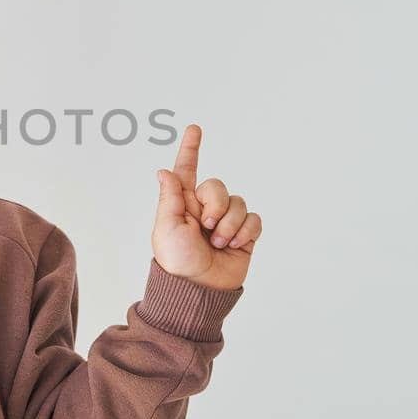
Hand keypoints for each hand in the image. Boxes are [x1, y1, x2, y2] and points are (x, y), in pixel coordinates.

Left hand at [153, 123, 261, 291]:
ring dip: (229, 224)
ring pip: (238, 203)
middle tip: (207, 227)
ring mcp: (225, 221)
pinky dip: (245, 231)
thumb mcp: (166, 229)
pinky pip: (254, 219)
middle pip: (218, 186)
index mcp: (183, 203)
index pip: (187, 170)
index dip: (191, 149)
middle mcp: (205, 208)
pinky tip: (234, 244)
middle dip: (215, 205)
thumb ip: (170, 198)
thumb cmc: (177, 262)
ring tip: (218, 243)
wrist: (199, 290)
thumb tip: (164, 171)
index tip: (195, 129)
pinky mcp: (244, 234)